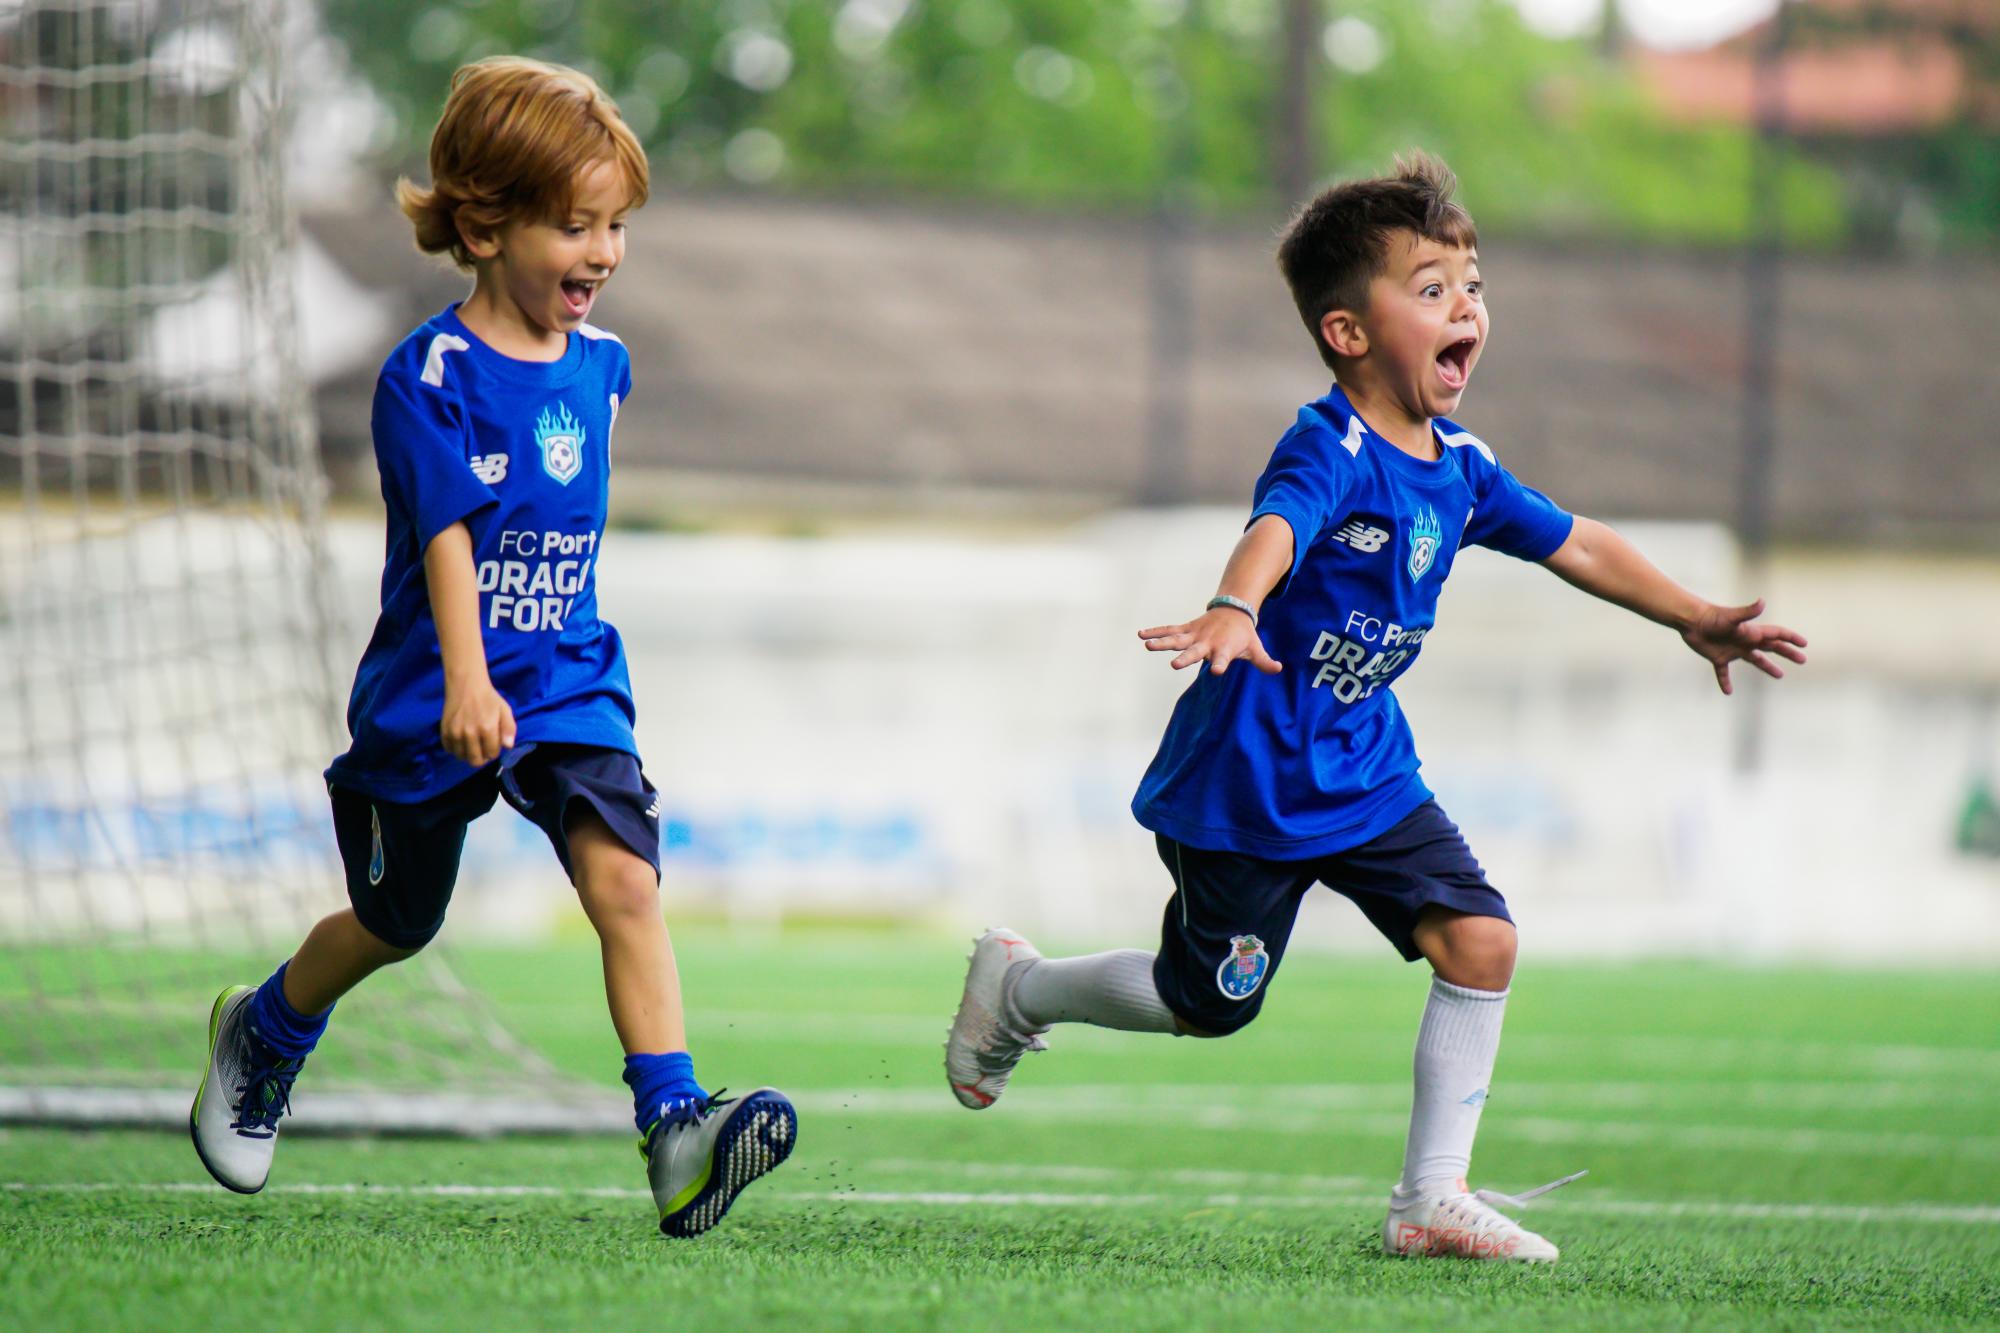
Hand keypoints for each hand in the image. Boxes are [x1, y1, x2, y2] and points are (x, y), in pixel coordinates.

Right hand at [440, 673, 515, 765]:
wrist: (466, 685)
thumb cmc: (488, 698)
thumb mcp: (505, 710)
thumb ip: (509, 729)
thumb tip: (508, 746)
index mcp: (487, 728)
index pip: (491, 754)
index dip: (494, 751)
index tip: (493, 744)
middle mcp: (469, 733)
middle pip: (475, 761)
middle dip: (482, 758)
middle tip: (483, 748)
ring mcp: (455, 733)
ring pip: (461, 757)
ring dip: (468, 754)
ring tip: (473, 744)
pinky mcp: (444, 731)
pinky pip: (449, 749)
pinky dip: (455, 749)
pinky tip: (462, 741)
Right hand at [1138, 607, 1281, 675]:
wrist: (1234, 610)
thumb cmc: (1244, 635)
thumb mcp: (1255, 648)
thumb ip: (1264, 661)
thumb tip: (1279, 669)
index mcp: (1224, 649)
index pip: (1223, 659)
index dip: (1220, 665)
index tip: (1216, 671)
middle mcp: (1208, 642)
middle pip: (1195, 651)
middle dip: (1186, 657)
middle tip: (1175, 665)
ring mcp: (1196, 634)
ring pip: (1177, 639)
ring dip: (1162, 642)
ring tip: (1147, 646)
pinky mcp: (1187, 629)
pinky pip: (1169, 630)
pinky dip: (1156, 632)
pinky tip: (1141, 636)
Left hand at [1680, 598, 1807, 695]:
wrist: (1690, 621)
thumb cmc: (1711, 618)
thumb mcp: (1732, 617)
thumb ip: (1748, 612)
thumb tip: (1763, 601)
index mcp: (1752, 632)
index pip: (1776, 634)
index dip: (1790, 638)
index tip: (1804, 644)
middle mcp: (1745, 641)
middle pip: (1771, 647)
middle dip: (1787, 653)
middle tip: (1802, 660)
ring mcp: (1732, 650)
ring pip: (1754, 660)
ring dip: (1767, 667)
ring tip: (1780, 675)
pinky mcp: (1717, 657)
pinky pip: (1723, 672)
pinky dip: (1725, 681)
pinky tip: (1728, 692)